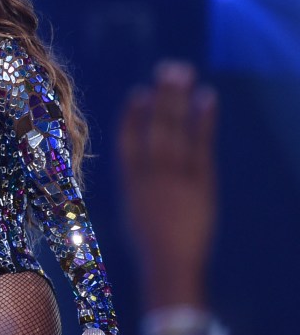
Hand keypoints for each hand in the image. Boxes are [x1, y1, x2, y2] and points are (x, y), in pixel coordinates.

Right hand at [118, 61, 217, 308]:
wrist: (168, 266)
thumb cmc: (150, 249)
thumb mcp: (135, 216)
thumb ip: (140, 191)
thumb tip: (144, 174)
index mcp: (129, 182)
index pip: (128, 141)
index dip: (133, 116)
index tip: (138, 93)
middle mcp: (149, 173)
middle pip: (154, 126)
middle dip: (162, 96)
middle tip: (168, 68)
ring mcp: (174, 176)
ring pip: (175, 128)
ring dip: (179, 99)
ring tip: (183, 73)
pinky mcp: (199, 182)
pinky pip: (201, 143)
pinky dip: (204, 119)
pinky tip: (207, 98)